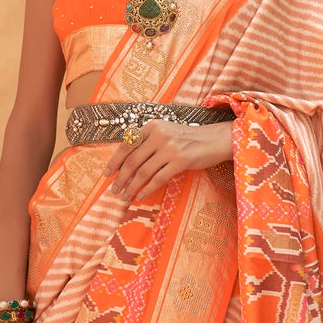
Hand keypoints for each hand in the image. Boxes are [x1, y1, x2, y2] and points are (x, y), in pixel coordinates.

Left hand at [106, 119, 233, 203]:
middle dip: (120, 178)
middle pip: (132, 160)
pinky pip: (158, 178)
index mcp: (152, 126)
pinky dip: (147, 189)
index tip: (107, 174)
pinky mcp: (180, 160)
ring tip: (125, 196)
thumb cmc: (189, 139)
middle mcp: (159, 135)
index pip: (127, 144)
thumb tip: (127, 163)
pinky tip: (140, 196)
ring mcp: (170, 147)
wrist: (215, 139)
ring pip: (143, 171)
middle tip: (114, 190)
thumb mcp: (166, 132)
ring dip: (131, 186)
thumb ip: (148, 142)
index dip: (114, 160)